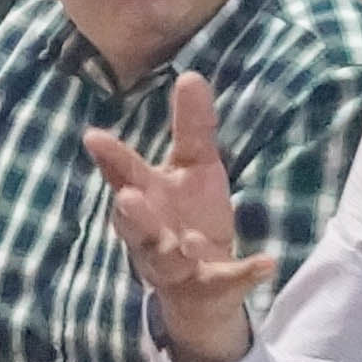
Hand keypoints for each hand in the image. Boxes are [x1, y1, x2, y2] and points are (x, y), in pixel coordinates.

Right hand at [86, 72, 275, 361]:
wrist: (203, 287)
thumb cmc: (189, 216)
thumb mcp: (195, 167)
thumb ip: (192, 127)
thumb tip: (191, 74)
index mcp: (147, 197)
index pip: (124, 175)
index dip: (109, 158)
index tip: (94, 137)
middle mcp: (151, 233)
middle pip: (135, 225)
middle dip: (132, 214)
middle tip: (128, 198)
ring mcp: (176, 265)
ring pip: (166, 260)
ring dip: (172, 253)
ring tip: (186, 246)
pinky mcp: (209, 287)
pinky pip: (226, 281)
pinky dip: (246, 272)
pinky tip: (267, 262)